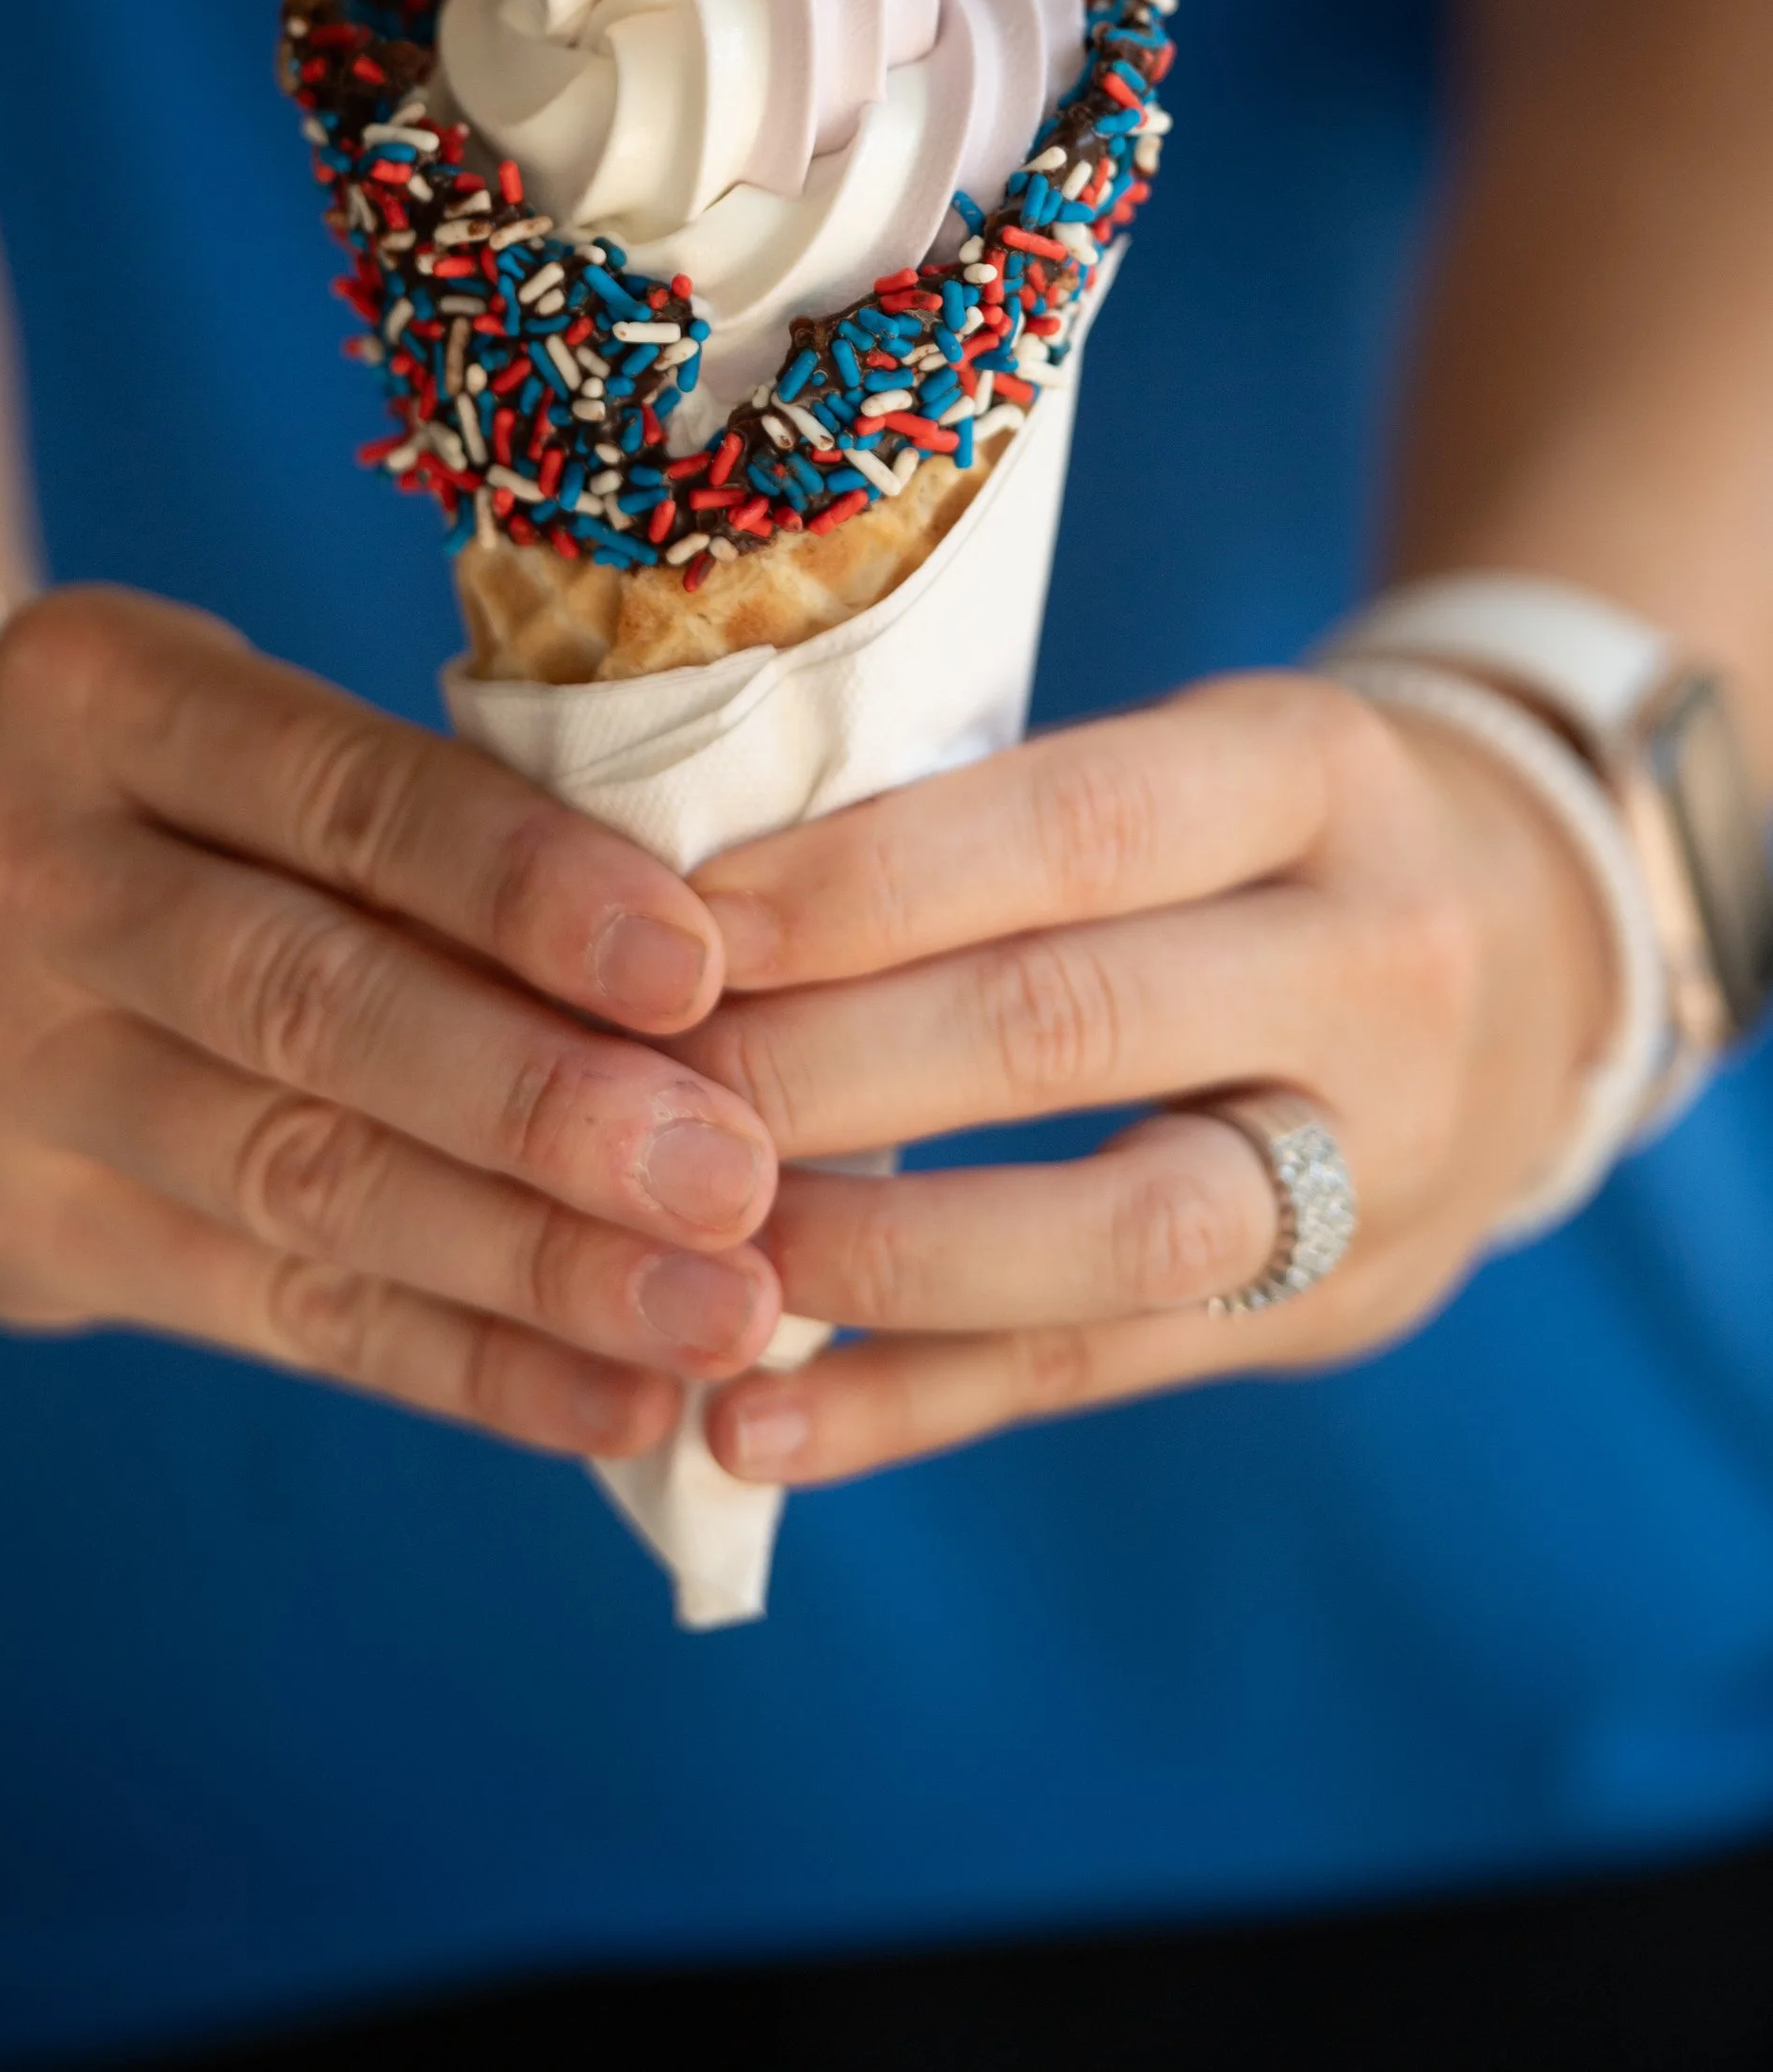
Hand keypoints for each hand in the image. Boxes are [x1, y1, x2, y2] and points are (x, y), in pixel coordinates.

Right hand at [0, 588, 781, 1454]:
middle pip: (306, 1006)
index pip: (337, 794)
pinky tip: (609, 1399)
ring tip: (715, 1314)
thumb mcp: (226, 717)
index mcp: (88, 693)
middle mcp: (3, 875)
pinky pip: (267, 1310)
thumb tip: (709, 976)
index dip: (521, 886)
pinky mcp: (0, 1233)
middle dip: (540, 1105)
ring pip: (296, 1182)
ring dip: (528, 1264)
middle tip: (737, 1178)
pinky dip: (456, 1362)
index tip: (701, 971)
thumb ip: (409, 819)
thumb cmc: (140, 783)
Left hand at [671, 672, 1613, 1485]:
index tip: (678, 928)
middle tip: (636, 1095)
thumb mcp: (1183, 750)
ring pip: (1111, 1234)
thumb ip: (987, 813)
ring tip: (695, 1257)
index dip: (858, 885)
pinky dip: (914, 1408)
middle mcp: (1375, 962)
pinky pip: (1102, 1371)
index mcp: (1312, 774)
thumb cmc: (1258, 828)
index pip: (1068, 830)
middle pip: (1069, 1026)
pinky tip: (758, 1426)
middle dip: (825, 1069)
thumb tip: (675, 884)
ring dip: (874, 1255)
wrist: (1539, 947)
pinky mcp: (1335, 1311)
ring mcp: (1383, 1155)